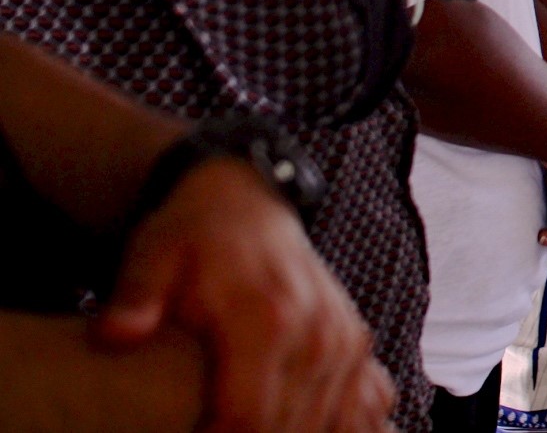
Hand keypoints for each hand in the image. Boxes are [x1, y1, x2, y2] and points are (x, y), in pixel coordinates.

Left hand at [93, 159, 395, 432]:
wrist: (247, 202)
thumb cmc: (194, 238)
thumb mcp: (152, 256)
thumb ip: (135, 299)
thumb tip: (113, 335)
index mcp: (268, 319)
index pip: (247, 418)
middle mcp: (318, 334)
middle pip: (288, 429)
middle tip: (205, 425)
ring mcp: (344, 340)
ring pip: (326, 424)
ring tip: (244, 423)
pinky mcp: (356, 343)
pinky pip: (366, 404)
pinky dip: (341, 425)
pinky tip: (308, 424)